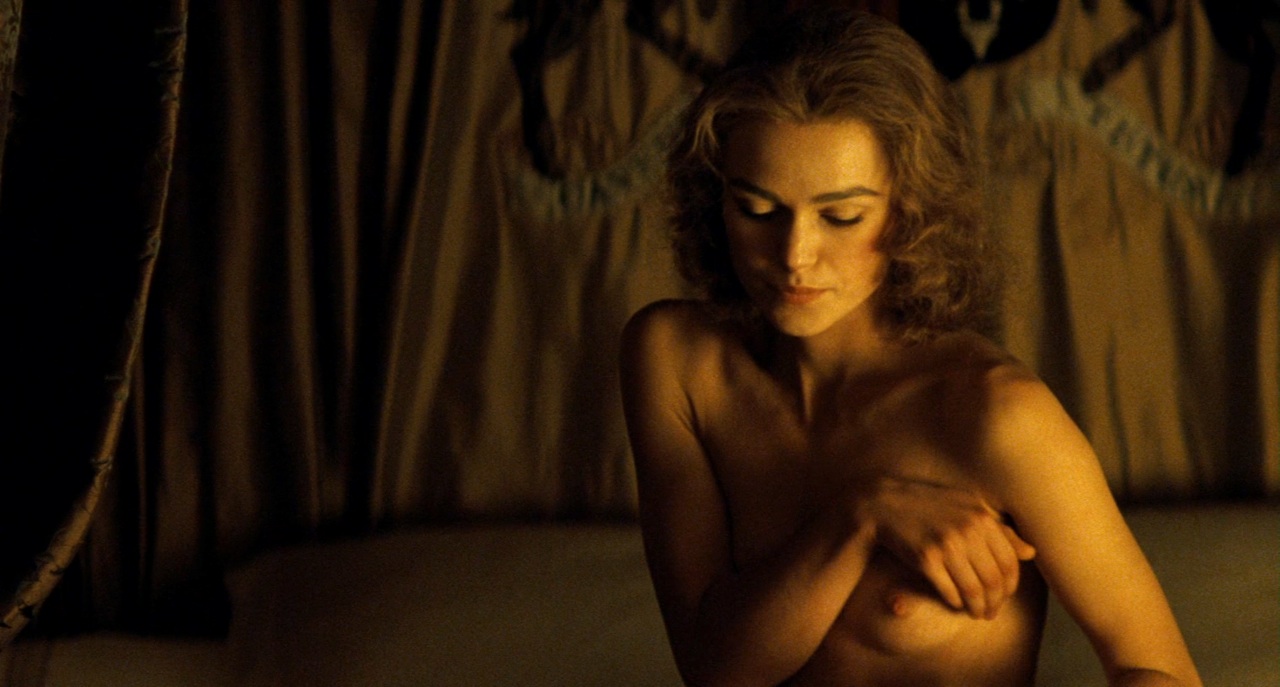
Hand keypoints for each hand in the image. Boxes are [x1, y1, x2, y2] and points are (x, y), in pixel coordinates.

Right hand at [857, 476, 1035, 618]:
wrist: (885, 502)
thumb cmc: (929, 504)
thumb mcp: (968, 507)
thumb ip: (1000, 529)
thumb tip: (1030, 553)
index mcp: (982, 517)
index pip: (1009, 562)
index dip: (1010, 586)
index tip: (1005, 596)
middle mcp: (967, 530)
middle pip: (993, 580)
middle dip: (996, 603)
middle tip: (991, 612)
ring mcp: (946, 545)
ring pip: (973, 590)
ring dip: (978, 609)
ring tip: (977, 614)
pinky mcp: (925, 559)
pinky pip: (949, 591)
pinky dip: (956, 603)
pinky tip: (956, 604)